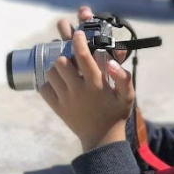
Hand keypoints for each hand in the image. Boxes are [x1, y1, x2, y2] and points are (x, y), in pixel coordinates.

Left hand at [38, 11, 134, 150]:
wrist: (102, 139)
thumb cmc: (116, 113)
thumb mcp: (128, 96)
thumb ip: (123, 77)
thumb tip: (111, 62)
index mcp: (96, 85)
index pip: (82, 55)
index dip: (77, 40)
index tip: (77, 33)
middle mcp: (78, 90)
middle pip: (61, 62)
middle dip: (65, 54)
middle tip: (70, 55)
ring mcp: (65, 99)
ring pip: (51, 73)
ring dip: (56, 68)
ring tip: (64, 69)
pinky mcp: (57, 107)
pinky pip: (44, 89)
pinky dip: (48, 83)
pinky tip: (58, 82)